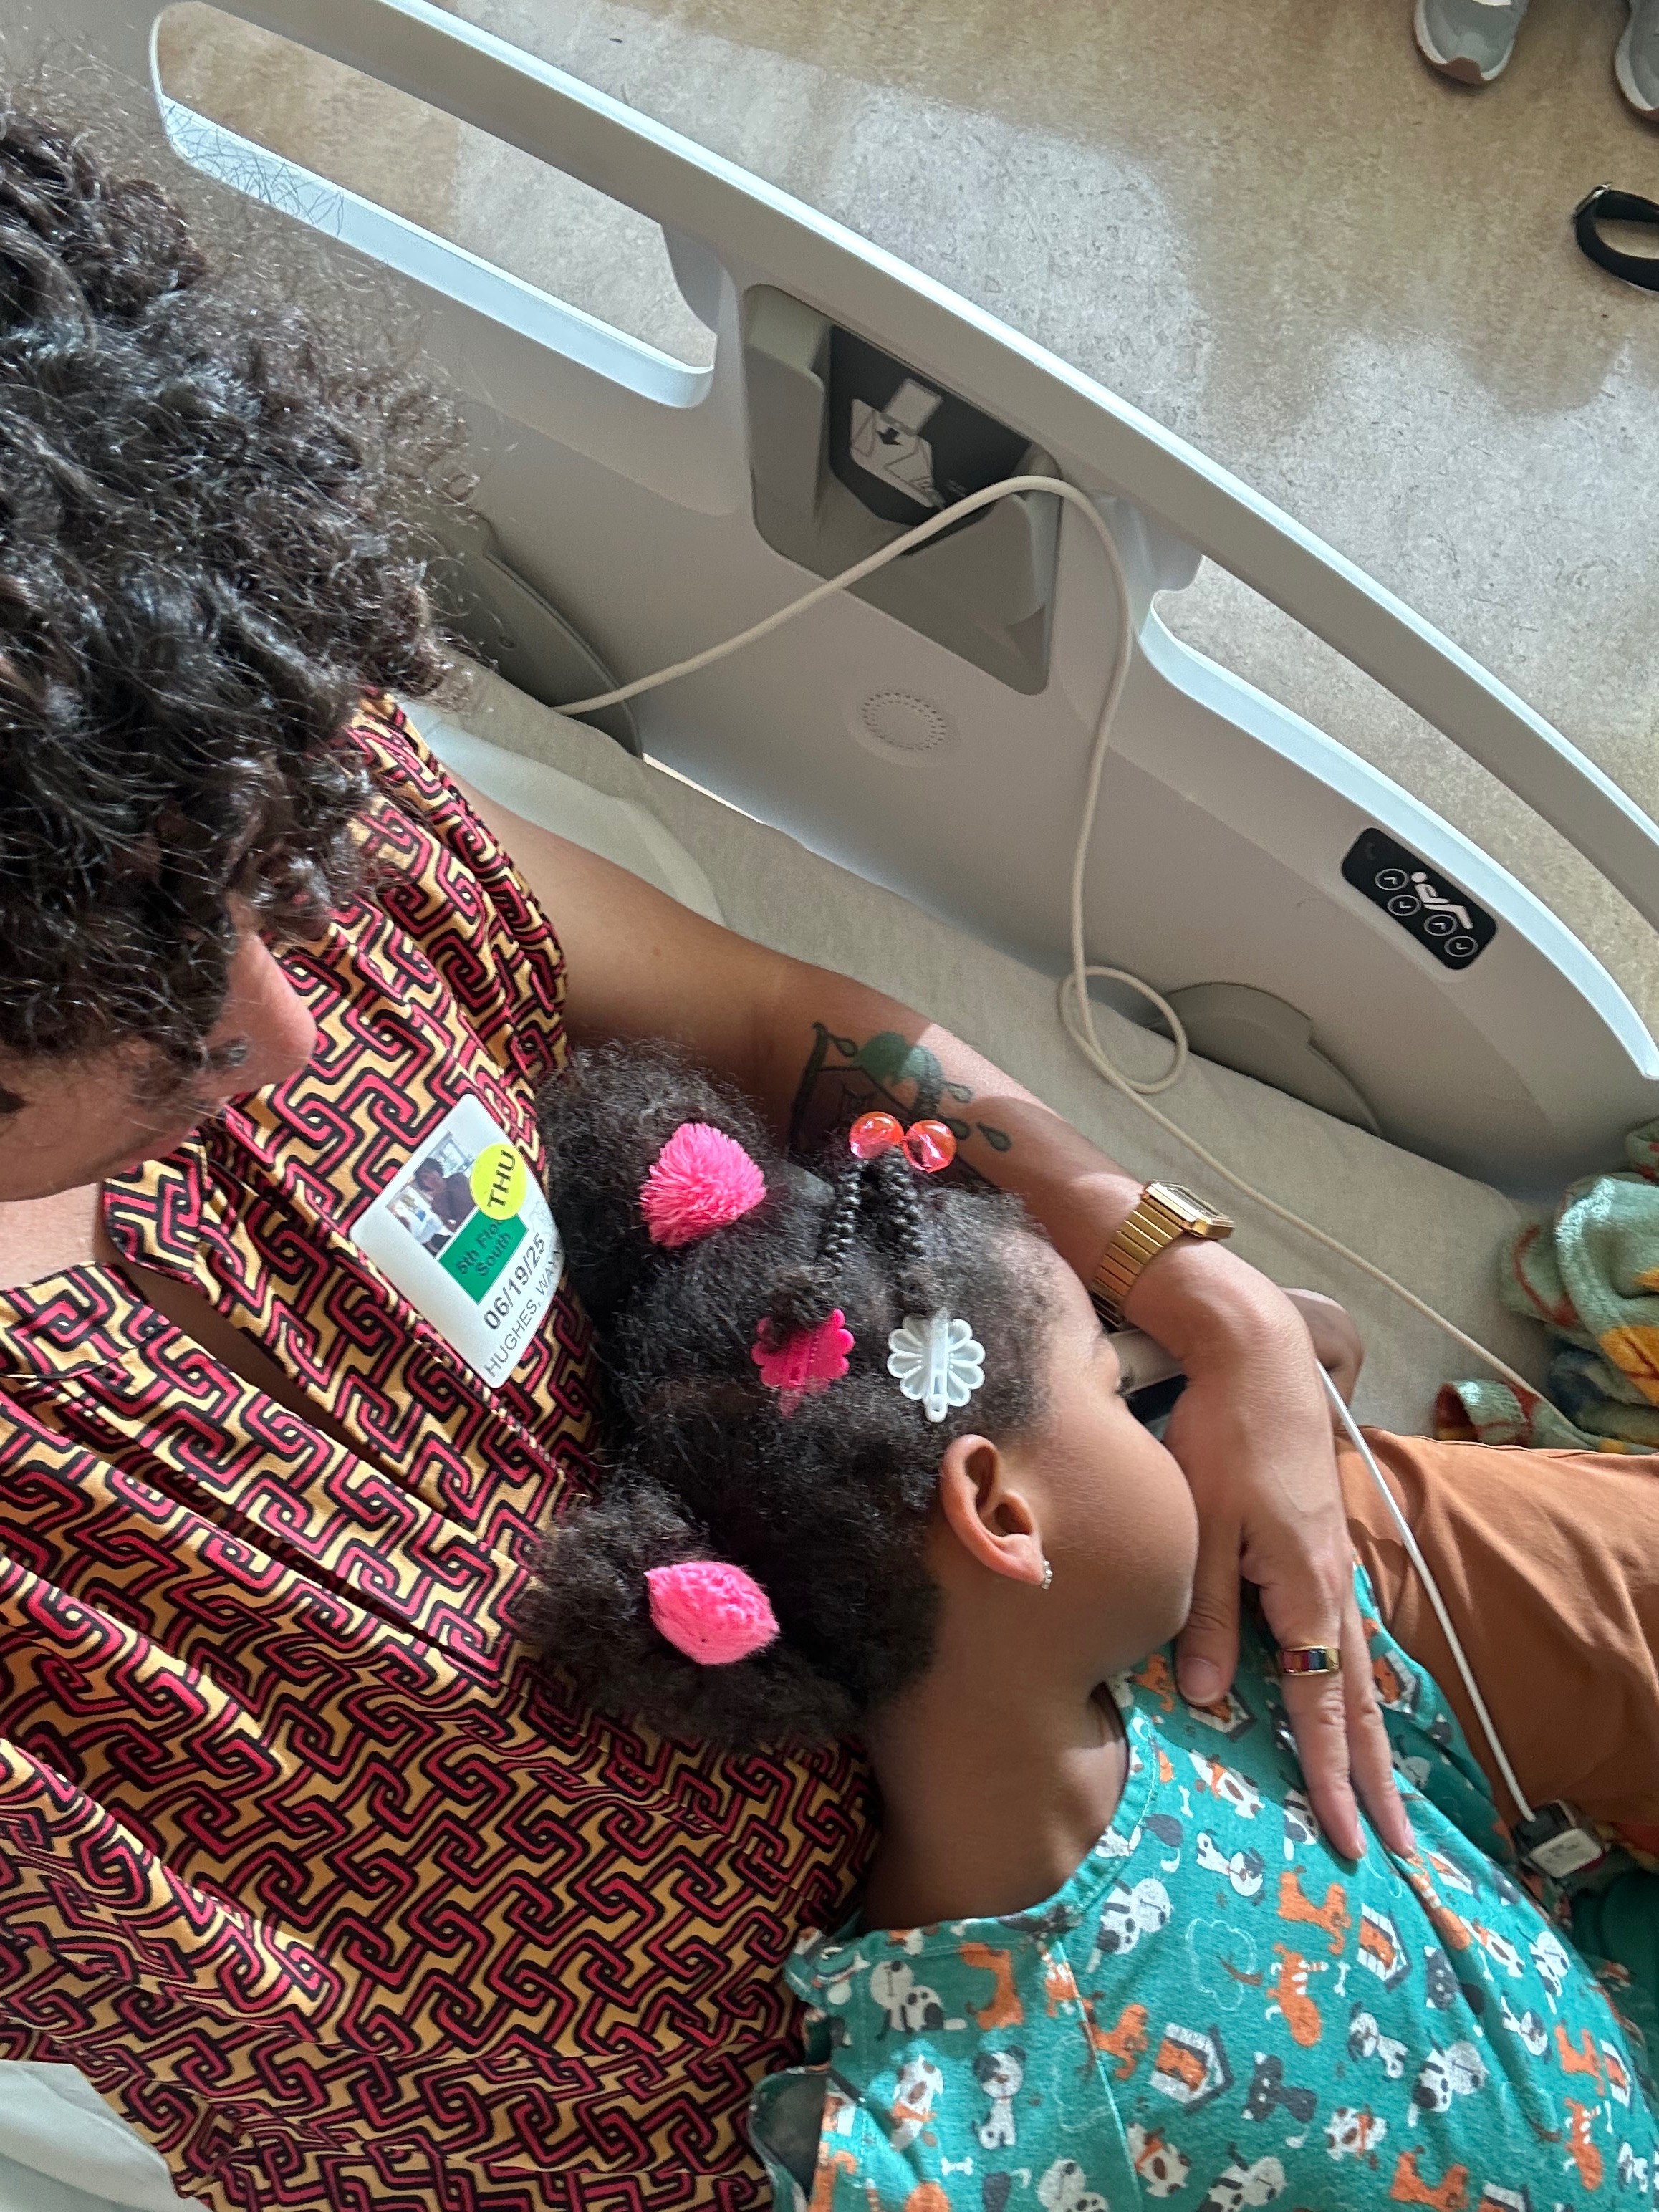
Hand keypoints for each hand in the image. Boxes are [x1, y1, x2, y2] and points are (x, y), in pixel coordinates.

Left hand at [1133, 1253, 1409, 1862]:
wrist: (1257, 1359)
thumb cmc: (1221, 1437)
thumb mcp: (1202, 1529)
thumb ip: (1209, 1617)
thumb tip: (1211, 1698)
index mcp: (1306, 1588)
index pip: (1324, 1705)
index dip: (1332, 1777)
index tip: (1349, 1839)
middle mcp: (1333, 1585)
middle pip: (1360, 1702)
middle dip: (1374, 1780)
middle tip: (1398, 1851)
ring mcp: (1334, 1566)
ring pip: (1359, 1672)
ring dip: (1370, 1740)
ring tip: (1387, 1799)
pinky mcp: (1320, 1547)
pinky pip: (1346, 1636)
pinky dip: (1354, 1687)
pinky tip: (1351, 1703)